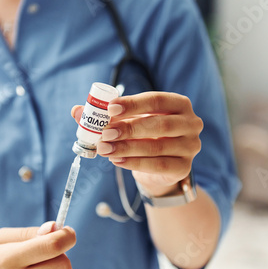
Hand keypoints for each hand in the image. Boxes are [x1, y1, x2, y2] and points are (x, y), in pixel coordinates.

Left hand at [72, 92, 202, 195]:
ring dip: (127, 148)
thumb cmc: (145, 136)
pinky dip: (135, 163)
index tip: (110, 108)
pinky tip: (117, 160)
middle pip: (158, 124)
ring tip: (105, 149)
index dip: (132, 104)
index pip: (156, 100)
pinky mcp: (183, 168)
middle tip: (104, 133)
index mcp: (179, 104)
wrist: (161, 166)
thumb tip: (76, 111)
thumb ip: (106, 116)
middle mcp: (191, 123)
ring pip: (156, 147)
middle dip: (128, 129)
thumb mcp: (129, 121)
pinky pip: (158, 165)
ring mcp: (190, 146)